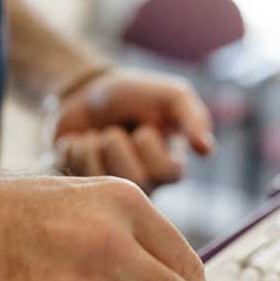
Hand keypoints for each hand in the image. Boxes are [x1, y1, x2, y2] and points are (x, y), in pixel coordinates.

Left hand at [53, 70, 214, 191]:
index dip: (149, 145)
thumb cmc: (137, 94)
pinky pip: (74, 174)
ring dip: (93, 146)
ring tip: (95, 135)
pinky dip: (72, 149)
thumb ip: (193, 118)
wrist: (88, 91)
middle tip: (112, 131)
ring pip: (104, 180)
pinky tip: (79, 142)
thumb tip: (207, 150)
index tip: (143, 127)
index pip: (169, 172)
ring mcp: (112, 189)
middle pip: (136, 181)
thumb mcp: (172, 96)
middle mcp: (145, 184)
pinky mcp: (82, 186)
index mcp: (171, 166)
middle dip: (117, 144)